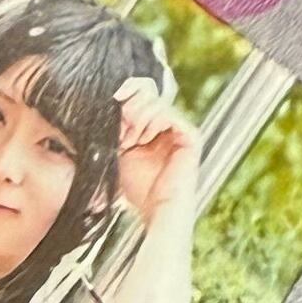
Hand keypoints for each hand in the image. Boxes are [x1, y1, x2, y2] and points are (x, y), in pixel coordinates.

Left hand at [113, 80, 199, 229]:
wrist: (156, 210)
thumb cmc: (139, 187)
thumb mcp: (120, 151)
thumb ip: (118, 126)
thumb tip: (110, 101)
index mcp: (156, 125)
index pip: (141, 92)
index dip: (124, 95)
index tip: (110, 106)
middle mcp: (171, 124)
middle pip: (147, 92)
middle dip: (127, 108)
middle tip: (120, 133)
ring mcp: (182, 129)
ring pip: (154, 101)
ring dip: (135, 118)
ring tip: (128, 140)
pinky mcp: (191, 136)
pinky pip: (166, 113)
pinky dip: (150, 123)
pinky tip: (141, 140)